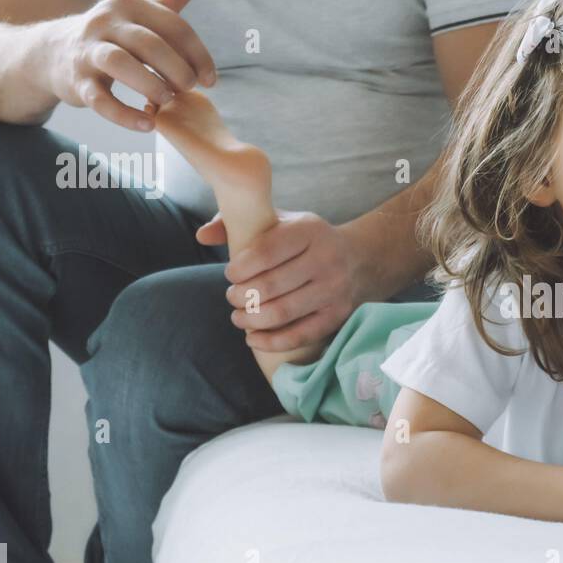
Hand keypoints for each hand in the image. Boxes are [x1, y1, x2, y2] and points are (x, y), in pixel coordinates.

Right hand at [48, 0, 216, 131]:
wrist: (54, 52)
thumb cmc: (115, 32)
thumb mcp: (144, 9)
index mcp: (129, 4)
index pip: (174, 26)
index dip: (198, 55)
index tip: (210, 80)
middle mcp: (106, 21)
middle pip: (148, 43)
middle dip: (176, 69)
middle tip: (190, 89)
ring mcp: (88, 50)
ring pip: (119, 64)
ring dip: (148, 84)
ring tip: (167, 101)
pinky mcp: (76, 81)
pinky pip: (99, 99)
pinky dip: (123, 114)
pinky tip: (147, 124)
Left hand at [208, 209, 377, 351]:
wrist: (360, 259)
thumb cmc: (306, 240)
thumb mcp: (280, 221)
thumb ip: (239, 221)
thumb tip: (202, 235)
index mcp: (309, 231)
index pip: (265, 252)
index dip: (239, 268)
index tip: (230, 274)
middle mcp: (326, 259)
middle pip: (270, 286)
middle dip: (241, 296)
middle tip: (232, 297)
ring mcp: (334, 289)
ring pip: (282, 312)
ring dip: (251, 319)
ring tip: (239, 316)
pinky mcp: (337, 315)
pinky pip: (300, 335)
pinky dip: (271, 342)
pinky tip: (253, 338)